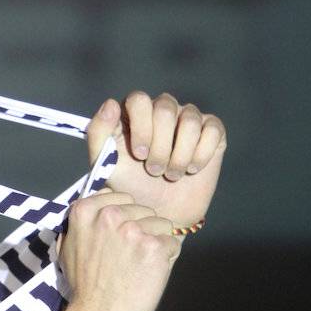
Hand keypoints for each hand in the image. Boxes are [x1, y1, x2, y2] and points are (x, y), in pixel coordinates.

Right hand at [57, 189, 181, 310]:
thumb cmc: (84, 288)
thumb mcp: (69, 248)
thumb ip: (83, 224)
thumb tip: (96, 207)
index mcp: (85, 210)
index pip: (122, 198)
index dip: (125, 219)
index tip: (115, 240)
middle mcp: (109, 215)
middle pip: (144, 210)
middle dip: (142, 230)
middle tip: (126, 259)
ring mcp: (133, 230)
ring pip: (162, 225)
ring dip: (155, 245)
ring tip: (137, 268)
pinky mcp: (154, 247)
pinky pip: (173, 244)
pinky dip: (166, 260)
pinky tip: (148, 275)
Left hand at [86, 91, 226, 228]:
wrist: (160, 211)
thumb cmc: (131, 186)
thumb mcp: (106, 164)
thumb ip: (98, 133)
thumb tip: (111, 103)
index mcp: (135, 112)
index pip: (139, 99)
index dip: (141, 126)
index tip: (139, 155)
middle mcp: (162, 109)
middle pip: (165, 108)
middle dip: (160, 147)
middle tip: (154, 171)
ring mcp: (188, 117)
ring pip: (189, 120)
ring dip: (179, 155)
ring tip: (171, 174)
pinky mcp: (212, 130)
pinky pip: (212, 130)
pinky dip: (201, 155)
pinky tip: (191, 169)